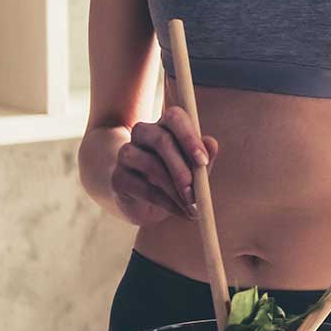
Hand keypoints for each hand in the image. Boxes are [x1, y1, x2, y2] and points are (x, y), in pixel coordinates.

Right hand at [110, 105, 216, 225]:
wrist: (144, 204)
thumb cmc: (175, 179)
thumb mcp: (193, 170)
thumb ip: (203, 157)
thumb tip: (211, 143)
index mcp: (164, 125)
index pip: (175, 117)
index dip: (189, 137)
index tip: (203, 161)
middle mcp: (142, 133)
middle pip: (162, 140)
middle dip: (183, 169)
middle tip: (196, 193)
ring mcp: (127, 153)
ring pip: (152, 165)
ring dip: (176, 190)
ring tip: (192, 207)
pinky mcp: (118, 177)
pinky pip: (144, 188)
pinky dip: (167, 203)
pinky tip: (181, 212)